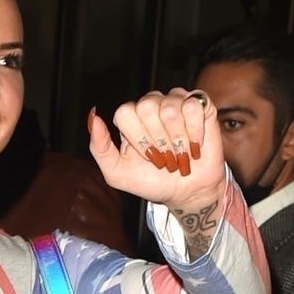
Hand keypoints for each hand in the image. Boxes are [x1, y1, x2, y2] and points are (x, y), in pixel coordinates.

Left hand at [87, 89, 223, 211]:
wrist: (186, 192)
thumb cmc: (152, 182)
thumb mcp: (117, 173)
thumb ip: (99, 148)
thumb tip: (93, 117)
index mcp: (130, 117)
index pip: (125, 112)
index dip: (137, 137)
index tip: (148, 157)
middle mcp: (151, 104)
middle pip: (146, 106)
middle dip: (157, 140)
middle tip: (165, 157)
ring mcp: (175, 101)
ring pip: (170, 107)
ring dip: (177, 139)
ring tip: (180, 153)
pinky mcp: (200, 103)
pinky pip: (193, 105)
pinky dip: (194, 131)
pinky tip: (195, 144)